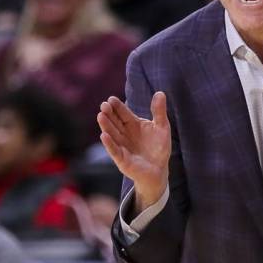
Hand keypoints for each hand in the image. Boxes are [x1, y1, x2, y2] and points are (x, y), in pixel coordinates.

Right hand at [97, 92, 170, 214]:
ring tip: (101, 115)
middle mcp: (125, 134)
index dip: (118, 107)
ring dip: (106, 126)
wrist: (159, 170)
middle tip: (103, 105)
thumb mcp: (162, 127)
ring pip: (112, 134)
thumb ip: (159, 111)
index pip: (124, 114)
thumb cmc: (159, 148)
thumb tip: (160, 92)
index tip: (111, 99)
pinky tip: (104, 135)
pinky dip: (109, 144)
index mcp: (133, 125)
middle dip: (109, 114)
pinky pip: (114, 150)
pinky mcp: (122, 160)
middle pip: (115, 122)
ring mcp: (122, 146)